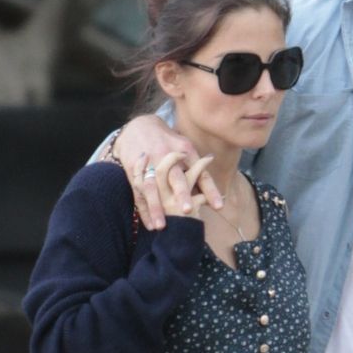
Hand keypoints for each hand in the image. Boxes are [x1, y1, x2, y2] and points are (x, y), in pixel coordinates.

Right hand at [117, 115, 222, 229]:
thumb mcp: (185, 146)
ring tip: (161, 226)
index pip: (199, 171)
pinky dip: (143, 210)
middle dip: (180, 194)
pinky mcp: (133, 172)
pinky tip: (149, 224)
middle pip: (174, 177)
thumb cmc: (168, 140)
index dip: (209, 188)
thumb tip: (212, 182)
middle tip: (186, 211)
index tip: (219, 205)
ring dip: (156, 208)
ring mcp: (149, 165)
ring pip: (152, 188)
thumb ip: (198, 164)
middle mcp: (166, 156)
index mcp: (183, 150)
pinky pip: (138, 192)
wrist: (138, 127)